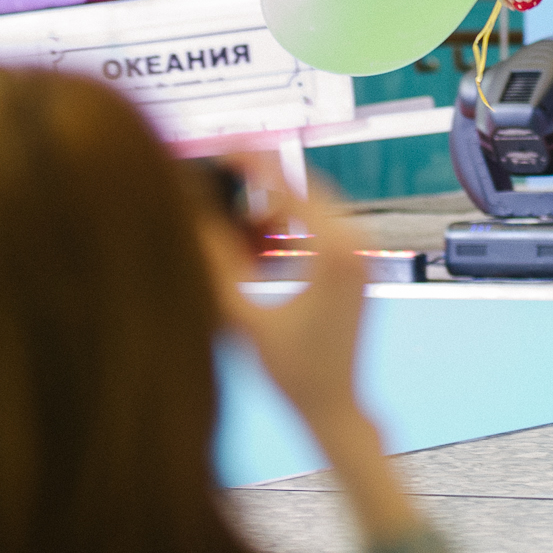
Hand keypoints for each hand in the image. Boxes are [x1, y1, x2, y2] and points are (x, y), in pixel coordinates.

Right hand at [197, 157, 420, 546]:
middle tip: (222, 159)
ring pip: (312, 203)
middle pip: (302, 184)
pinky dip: (289, 220)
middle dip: (260, 174)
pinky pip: (321, 224)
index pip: (285, 186)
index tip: (220, 146)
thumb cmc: (291, 372)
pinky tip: (256, 229)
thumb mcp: (243, 317)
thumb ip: (216, 264)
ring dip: (273, 199)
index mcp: (333, 250)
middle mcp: (355, 243)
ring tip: (232, 204)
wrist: (335, 406)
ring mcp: (362, 252)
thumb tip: (191, 218)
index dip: (249, 162)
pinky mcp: (358, 263)